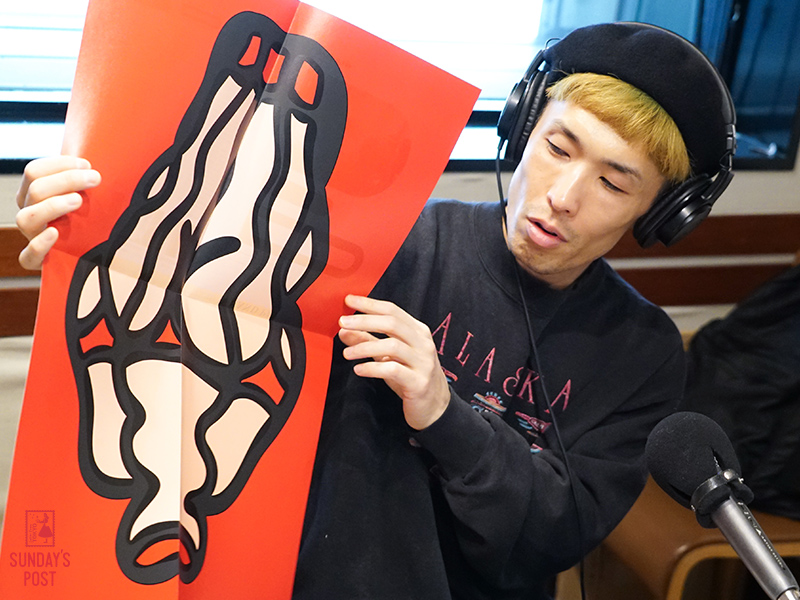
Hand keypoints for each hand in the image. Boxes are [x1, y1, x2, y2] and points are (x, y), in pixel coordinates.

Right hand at [15, 155, 100, 268]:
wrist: (91, 256)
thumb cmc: (91, 219)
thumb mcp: (88, 196)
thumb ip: (89, 180)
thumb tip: (114, 157)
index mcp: (35, 194)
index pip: (34, 171)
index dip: (60, 164)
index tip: (88, 165)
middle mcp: (30, 212)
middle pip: (35, 190)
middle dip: (66, 180)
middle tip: (95, 179)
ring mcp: (33, 236)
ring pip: (26, 218)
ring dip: (53, 205)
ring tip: (78, 201)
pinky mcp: (39, 261)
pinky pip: (28, 256)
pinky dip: (39, 245)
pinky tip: (55, 234)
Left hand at [338, 294, 449, 429]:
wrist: (435, 406)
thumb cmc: (411, 377)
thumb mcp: (388, 357)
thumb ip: (368, 341)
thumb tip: (344, 330)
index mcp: (418, 332)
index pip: (392, 310)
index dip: (370, 304)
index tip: (350, 300)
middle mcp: (423, 343)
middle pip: (392, 323)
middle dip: (365, 320)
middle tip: (343, 322)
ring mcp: (423, 363)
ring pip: (392, 346)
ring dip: (365, 346)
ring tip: (347, 353)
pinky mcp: (418, 382)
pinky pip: (393, 370)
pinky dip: (372, 368)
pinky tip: (359, 369)